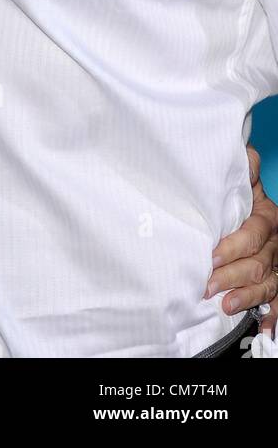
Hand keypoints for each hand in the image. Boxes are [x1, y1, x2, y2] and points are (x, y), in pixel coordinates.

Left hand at [207, 144, 277, 336]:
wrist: (249, 209)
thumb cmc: (239, 197)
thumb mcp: (240, 180)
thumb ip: (242, 168)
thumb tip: (241, 154)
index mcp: (267, 217)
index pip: (253, 234)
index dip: (232, 246)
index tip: (211, 256)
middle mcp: (275, 243)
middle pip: (257, 263)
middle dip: (231, 275)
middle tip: (208, 284)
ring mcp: (276, 264)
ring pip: (266, 284)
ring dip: (246, 296)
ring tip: (226, 304)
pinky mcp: (274, 282)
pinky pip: (277, 302)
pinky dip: (271, 315)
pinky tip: (263, 325)